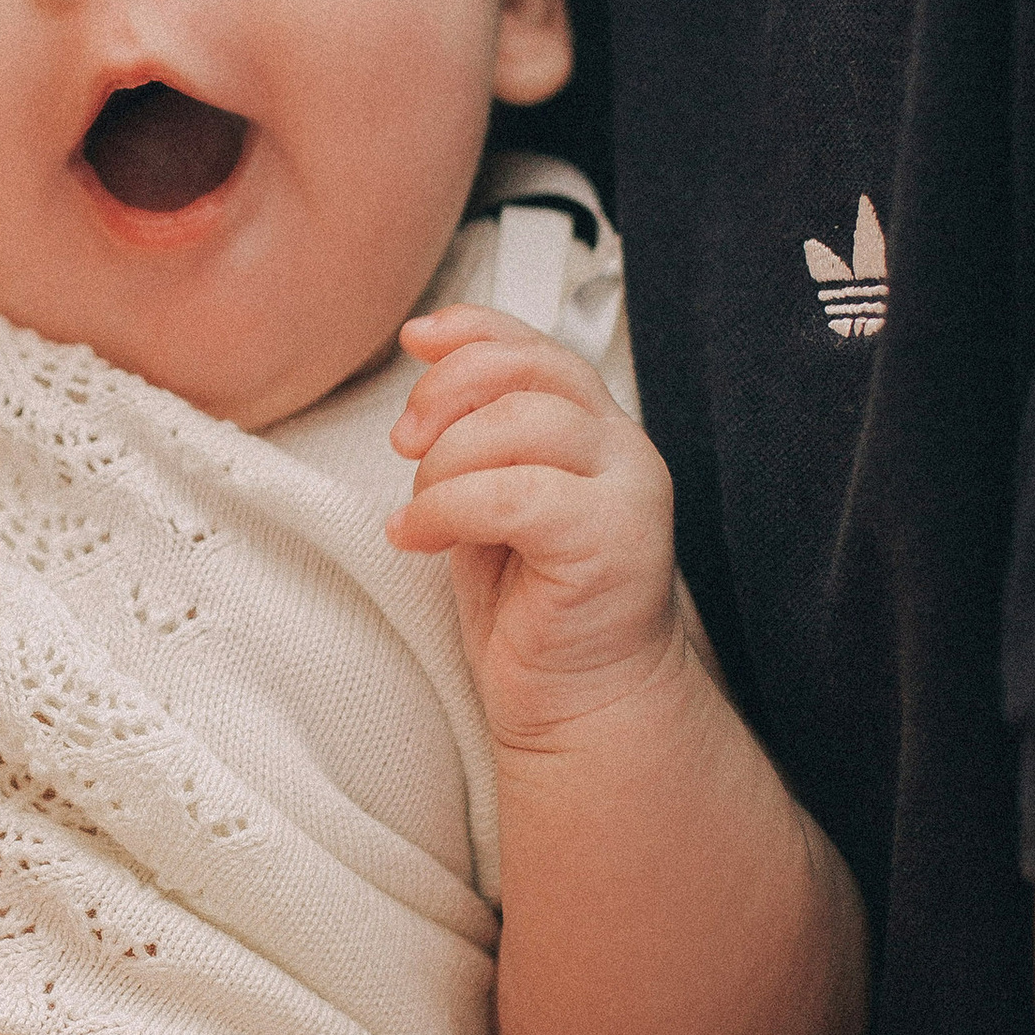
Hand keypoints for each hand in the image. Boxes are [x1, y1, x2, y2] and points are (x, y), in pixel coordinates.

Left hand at [387, 306, 683, 746]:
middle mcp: (622, 448)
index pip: (536, 346)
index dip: (472, 329)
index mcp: (593, 430)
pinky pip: (515, 494)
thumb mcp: (489, 504)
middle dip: (446, 393)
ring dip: (445, 463)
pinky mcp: (613, 541)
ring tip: (421, 512)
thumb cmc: (536, 612)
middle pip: (529, 369)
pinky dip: (448, 508)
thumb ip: (475, 442)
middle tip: (405, 443)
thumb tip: (424, 382)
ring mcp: (629, 492)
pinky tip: (419, 537)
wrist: (584, 704)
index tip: (415, 339)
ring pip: (522, 423)